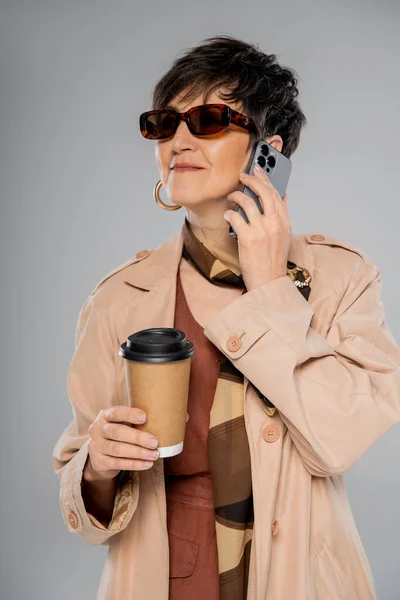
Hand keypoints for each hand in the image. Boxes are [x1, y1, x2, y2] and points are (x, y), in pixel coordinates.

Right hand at [85, 406, 160, 480]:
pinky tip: (147, 464)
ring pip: (117, 449)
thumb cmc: (119, 434)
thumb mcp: (123, 423)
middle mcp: (97, 429)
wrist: (100, 455)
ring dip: (138, 453)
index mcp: (105, 415)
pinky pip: (118, 463)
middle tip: (154, 442)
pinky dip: (134, 464)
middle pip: (117, 432)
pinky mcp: (99, 462)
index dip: (130, 414)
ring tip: (154, 455)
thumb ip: (137, 421)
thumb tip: (168, 419)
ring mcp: (96, 446)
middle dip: (137, 438)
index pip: (116, 412)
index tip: (145, 417)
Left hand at [224, 163, 291, 291]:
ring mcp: (261, 229)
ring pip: (247, 201)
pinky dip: (229, 214)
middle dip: (251, 179)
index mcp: (284, 221)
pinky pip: (235, 217)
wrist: (268, 282)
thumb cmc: (273, 260)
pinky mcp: (247, 237)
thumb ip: (283, 215)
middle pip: (263, 192)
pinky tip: (227, 215)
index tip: (258, 169)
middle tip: (242, 176)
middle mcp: (275, 223)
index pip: (276, 193)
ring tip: (231, 197)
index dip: (266, 178)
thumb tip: (285, 196)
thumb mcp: (284, 235)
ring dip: (236, 196)